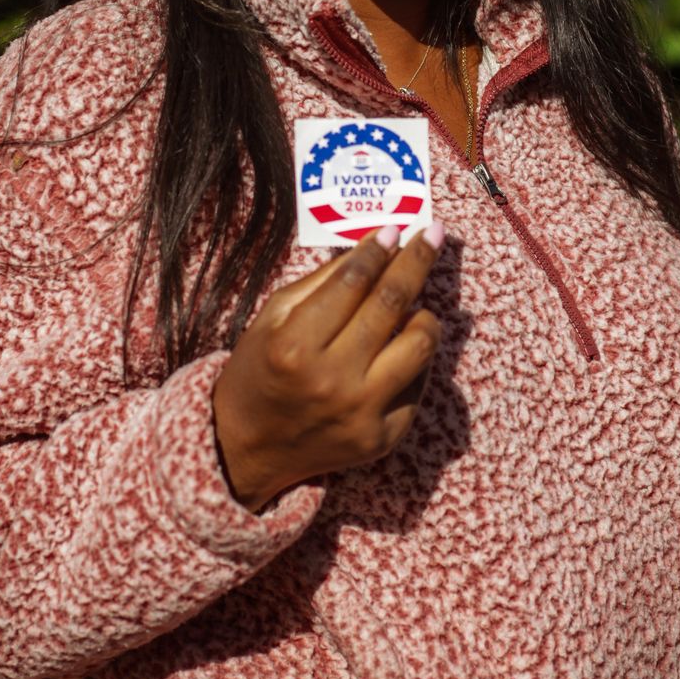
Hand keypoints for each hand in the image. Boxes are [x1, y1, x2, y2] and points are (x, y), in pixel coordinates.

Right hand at [211, 221, 444, 510]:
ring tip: (415, 306)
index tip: (395, 229)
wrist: (248, 448)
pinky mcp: (382, 437)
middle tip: (432, 234)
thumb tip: (375, 245)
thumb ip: (324, 281)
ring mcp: (362, 412)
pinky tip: (398, 348)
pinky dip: (414, 358)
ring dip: (424, 315)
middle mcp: (332, 380)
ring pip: (420, 345)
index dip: (377, 250)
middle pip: (391, 304)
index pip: (352, 282)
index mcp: (295, 345)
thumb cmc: (259, 371)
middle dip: (416, 260)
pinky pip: (418, 384)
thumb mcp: (273, 318)